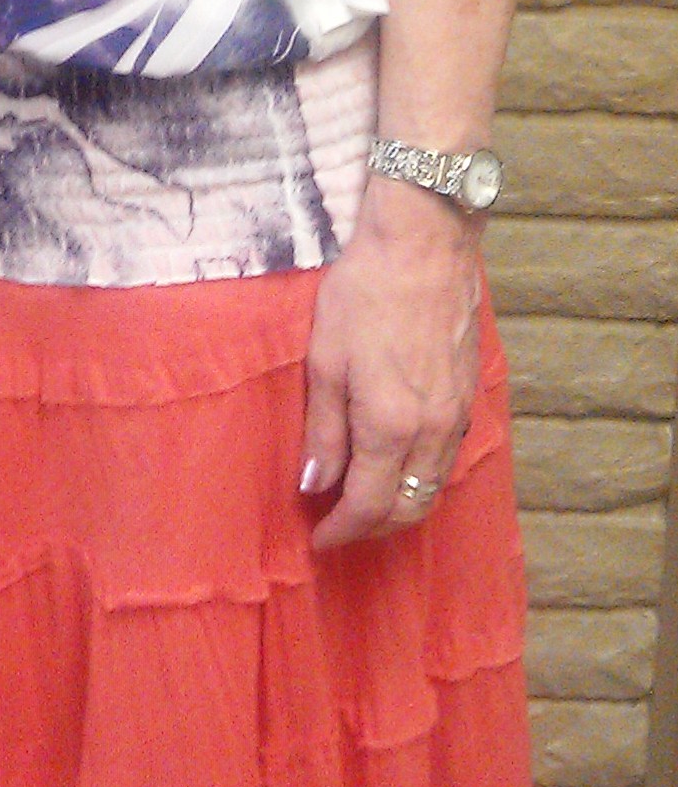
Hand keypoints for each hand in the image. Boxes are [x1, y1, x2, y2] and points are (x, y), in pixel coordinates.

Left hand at [300, 174, 481, 550]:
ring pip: (433, 488)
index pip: (369, 506)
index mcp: (390, 427)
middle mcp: (432, 432)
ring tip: (366, 504)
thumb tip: (316, 485)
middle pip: (408, 509)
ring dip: (401, 507)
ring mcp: (458, 415)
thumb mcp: (325, 360)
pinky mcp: (470, 396)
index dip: (342, 531)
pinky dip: (422, 478)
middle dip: (374, 529)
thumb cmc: (364, 294)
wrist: (424, 246)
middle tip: (340, 528)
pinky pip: (448, 459)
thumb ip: (323, 431)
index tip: (320, 540)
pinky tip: (399, 466)